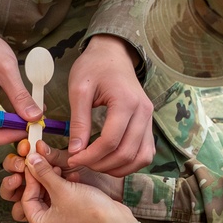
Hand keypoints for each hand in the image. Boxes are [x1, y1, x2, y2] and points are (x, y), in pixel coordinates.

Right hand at [0, 23, 42, 147]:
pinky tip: (20, 106)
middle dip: (14, 129)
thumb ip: (20, 96)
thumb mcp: (5, 70)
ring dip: (12, 122)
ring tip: (31, 111)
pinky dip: (6, 115)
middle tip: (35, 119)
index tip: (32, 126)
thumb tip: (35, 116)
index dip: (13, 136)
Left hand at [20, 152, 136, 222]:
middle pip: (36, 196)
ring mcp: (59, 221)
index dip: (30, 177)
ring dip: (54, 180)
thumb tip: (31, 160)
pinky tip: (73, 176)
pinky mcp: (71, 215)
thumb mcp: (63, 189)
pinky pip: (61, 198)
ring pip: (49, 195)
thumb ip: (44, 173)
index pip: (26, 197)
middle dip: (42, 179)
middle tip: (45, 163)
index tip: (34, 161)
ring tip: (61, 169)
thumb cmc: (90, 212)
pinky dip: (65, 187)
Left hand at [66, 34, 154, 175]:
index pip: (111, 141)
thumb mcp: (79, 90)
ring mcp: (150, 119)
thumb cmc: (94, 67)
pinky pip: (146, 153)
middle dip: (101, 164)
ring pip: (140, 158)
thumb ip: (79, 121)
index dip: (90, 156)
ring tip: (95, 164)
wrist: (112, 54)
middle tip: (80, 162)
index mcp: (126, 102)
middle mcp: (144, 113)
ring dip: (117, 167)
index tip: (72, 158)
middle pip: (126, 153)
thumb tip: (75, 150)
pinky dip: (130, 163)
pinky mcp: (149, 124)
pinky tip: (110, 161)